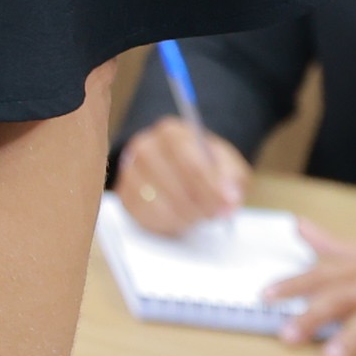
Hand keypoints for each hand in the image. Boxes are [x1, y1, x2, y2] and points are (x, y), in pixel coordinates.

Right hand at [114, 118, 248, 236]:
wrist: (180, 168)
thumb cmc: (207, 166)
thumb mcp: (226, 164)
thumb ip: (230, 177)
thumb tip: (228, 198)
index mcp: (172, 132)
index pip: (190, 162)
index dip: (211, 188)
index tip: (227, 204)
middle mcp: (145, 146)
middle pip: (172, 183)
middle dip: (198, 204)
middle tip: (216, 215)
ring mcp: (130, 170)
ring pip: (156, 201)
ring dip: (184, 215)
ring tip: (200, 217)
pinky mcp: (125, 194)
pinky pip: (144, 214)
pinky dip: (166, 222)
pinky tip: (182, 220)